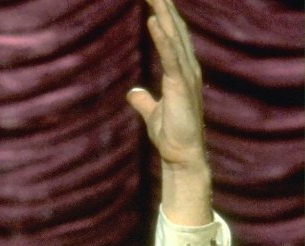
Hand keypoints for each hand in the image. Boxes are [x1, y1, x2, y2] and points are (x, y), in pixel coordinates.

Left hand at [126, 0, 211, 224]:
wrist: (181, 156)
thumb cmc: (171, 135)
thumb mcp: (153, 113)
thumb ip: (144, 101)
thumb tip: (134, 92)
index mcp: (181, 71)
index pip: (172, 37)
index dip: (164, 16)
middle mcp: (187, 68)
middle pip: (175, 30)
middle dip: (165, 7)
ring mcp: (186, 75)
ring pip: (174, 37)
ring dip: (164, 13)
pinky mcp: (181, 86)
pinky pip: (171, 56)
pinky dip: (163, 37)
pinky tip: (155, 20)